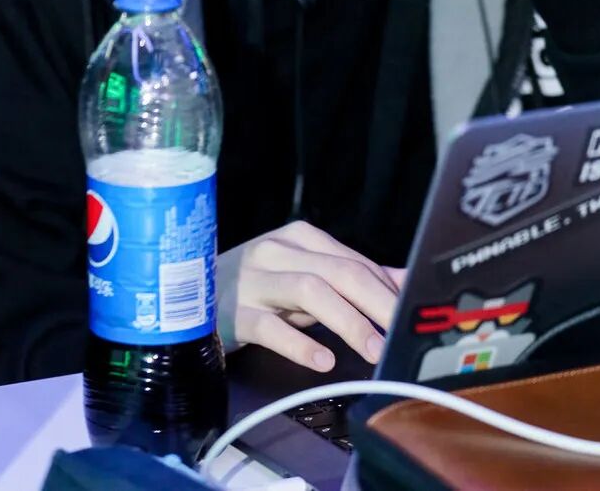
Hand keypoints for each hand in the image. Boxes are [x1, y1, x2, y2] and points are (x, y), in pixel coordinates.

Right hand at [217, 220, 404, 370]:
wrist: (185, 298)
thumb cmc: (255, 289)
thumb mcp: (304, 276)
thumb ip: (350, 277)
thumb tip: (404, 281)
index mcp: (300, 239)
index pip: (354, 260)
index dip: (387, 289)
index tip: (413, 316)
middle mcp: (278, 252)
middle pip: (339, 271)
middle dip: (377, 302)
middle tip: (401, 333)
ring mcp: (254, 281)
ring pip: (310, 291)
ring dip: (348, 321)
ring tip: (373, 349)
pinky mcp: (234, 313)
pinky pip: (270, 327)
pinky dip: (299, 343)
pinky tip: (322, 360)